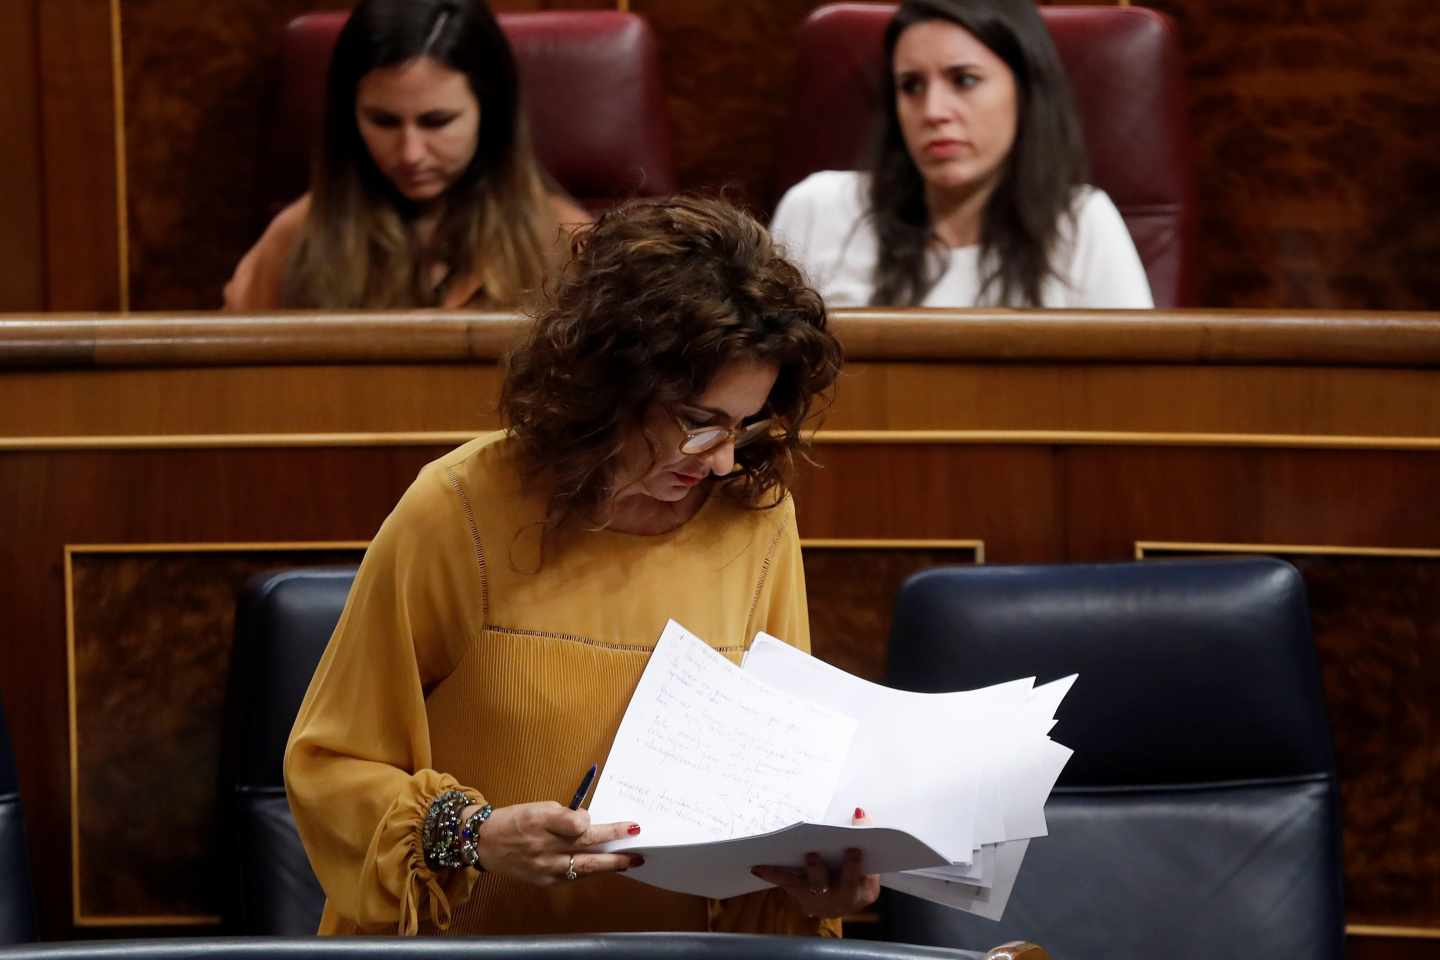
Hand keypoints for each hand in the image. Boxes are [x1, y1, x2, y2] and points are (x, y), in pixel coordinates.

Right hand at [465, 801, 640, 885]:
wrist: (484, 844)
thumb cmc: (514, 820)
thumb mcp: (537, 807)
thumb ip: (564, 815)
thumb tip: (588, 822)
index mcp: (541, 821)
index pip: (578, 825)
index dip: (599, 825)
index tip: (621, 823)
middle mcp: (544, 847)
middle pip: (586, 848)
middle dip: (615, 847)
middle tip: (638, 843)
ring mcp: (544, 867)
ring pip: (584, 868)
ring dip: (610, 865)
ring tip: (631, 861)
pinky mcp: (544, 881)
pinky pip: (573, 877)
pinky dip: (591, 872)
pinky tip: (605, 868)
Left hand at [750, 806, 880, 918]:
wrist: (848, 897)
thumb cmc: (858, 868)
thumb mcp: (869, 858)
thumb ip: (863, 839)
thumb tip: (857, 812)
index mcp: (863, 891)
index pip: (858, 877)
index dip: (854, 863)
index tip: (853, 846)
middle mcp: (841, 901)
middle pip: (827, 886)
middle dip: (819, 871)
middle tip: (811, 855)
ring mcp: (820, 903)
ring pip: (803, 887)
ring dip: (787, 873)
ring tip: (773, 861)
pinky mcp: (803, 898)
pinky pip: (786, 885)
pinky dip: (771, 875)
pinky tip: (756, 866)